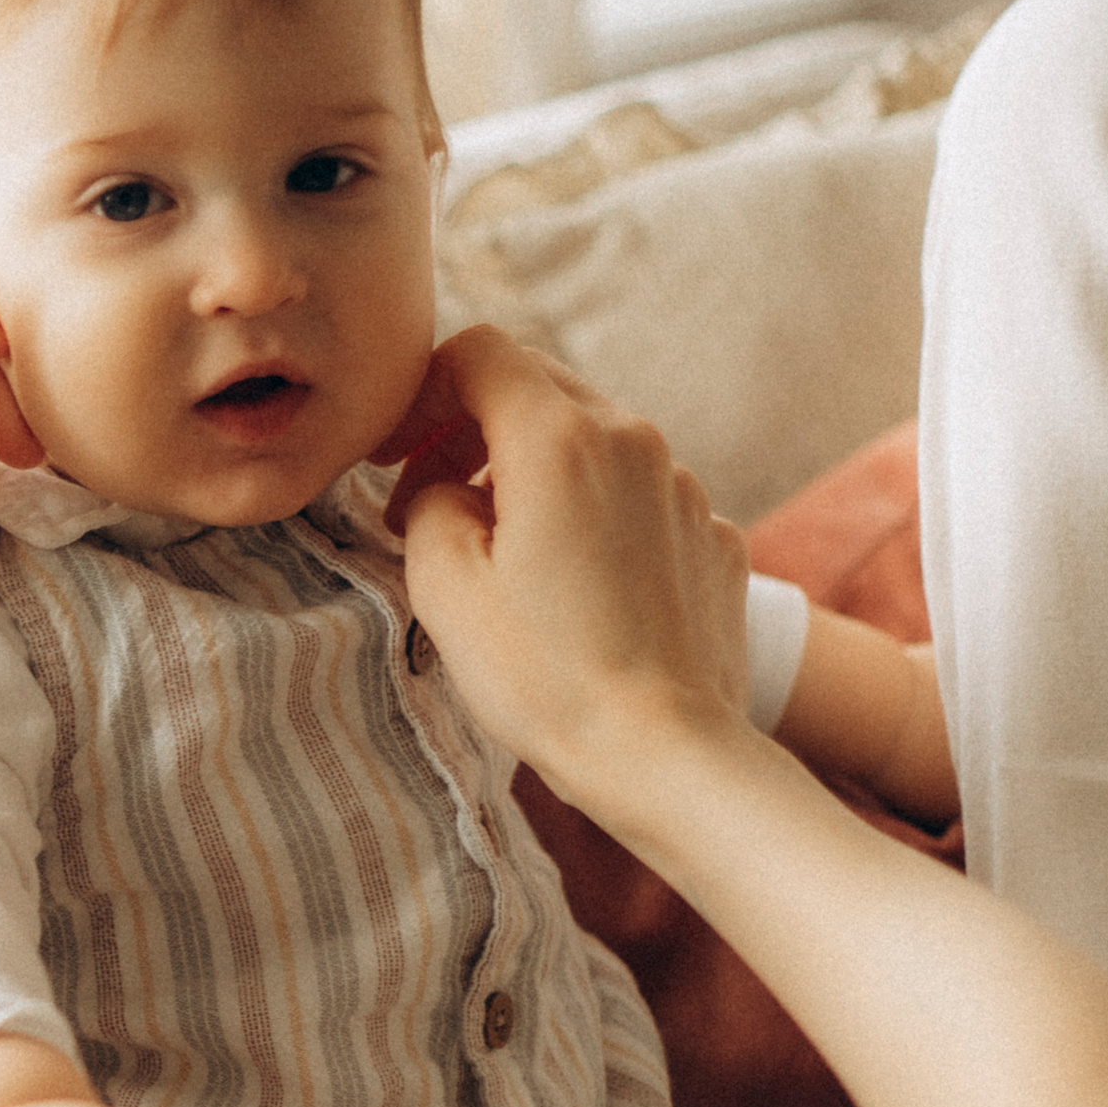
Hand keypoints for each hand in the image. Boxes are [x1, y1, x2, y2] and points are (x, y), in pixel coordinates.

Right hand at [391, 325, 751, 815]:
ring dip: (531, 475)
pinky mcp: (712, 535)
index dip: (422, 392)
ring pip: (591, 443)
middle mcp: (634, 440)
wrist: (666, 754)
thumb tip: (445, 489)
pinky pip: (638, 497)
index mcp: (560, 439)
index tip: (394, 454)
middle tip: (426, 504)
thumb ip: (427, 504)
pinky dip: (593, 518)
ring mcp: (685, 487)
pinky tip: (573, 587)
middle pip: (538, 388)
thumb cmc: (547, 677)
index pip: (480, 352)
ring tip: (499, 554)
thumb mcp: (444, 586)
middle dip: (470, 430)